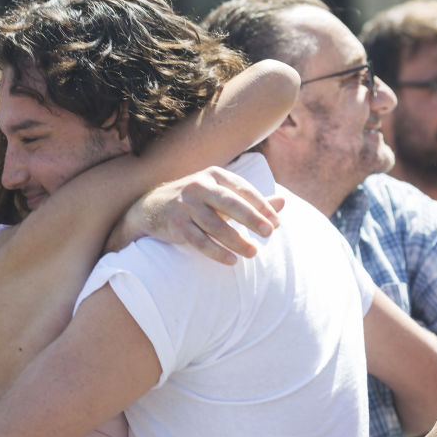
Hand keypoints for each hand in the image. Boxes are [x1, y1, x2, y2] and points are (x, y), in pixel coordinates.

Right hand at [110, 166, 283, 264]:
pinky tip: (231, 261)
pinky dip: (215, 251)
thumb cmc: (196, 201)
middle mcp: (199, 186)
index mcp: (215, 175)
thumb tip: (284, 202)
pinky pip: (198, 240)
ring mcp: (185, 205)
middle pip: (230, 203)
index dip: (261, 206)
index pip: (243, 189)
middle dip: (251, 218)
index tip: (276, 223)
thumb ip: (251, 201)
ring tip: (252, 253)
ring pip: (214, 224)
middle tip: (269, 233)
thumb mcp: (222, 196)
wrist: (151, 207)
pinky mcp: (175, 224)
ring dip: (235, 240)